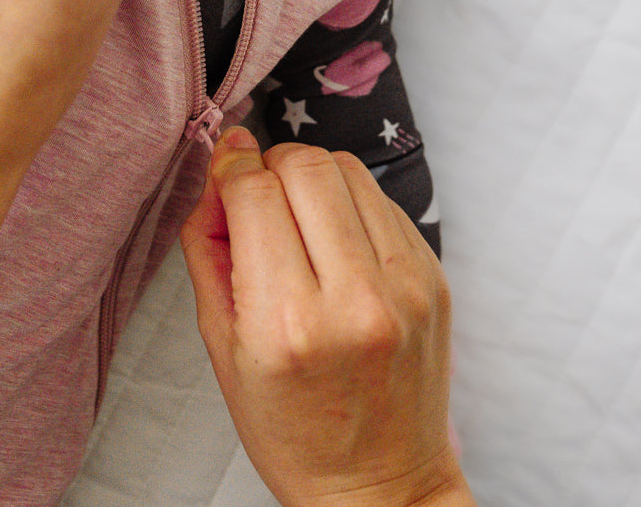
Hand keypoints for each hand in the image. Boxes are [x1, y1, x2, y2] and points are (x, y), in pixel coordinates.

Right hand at [180, 129, 473, 506]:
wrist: (380, 488)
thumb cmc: (291, 428)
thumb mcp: (221, 346)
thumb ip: (208, 245)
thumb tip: (221, 165)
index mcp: (287, 324)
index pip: (254, 191)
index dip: (230, 167)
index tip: (224, 170)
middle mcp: (353, 300)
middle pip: (305, 166)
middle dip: (270, 166)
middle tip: (258, 196)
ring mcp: (404, 287)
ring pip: (347, 169)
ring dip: (311, 177)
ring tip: (297, 218)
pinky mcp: (433, 279)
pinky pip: (383, 199)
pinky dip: (349, 202)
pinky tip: (335, 241)